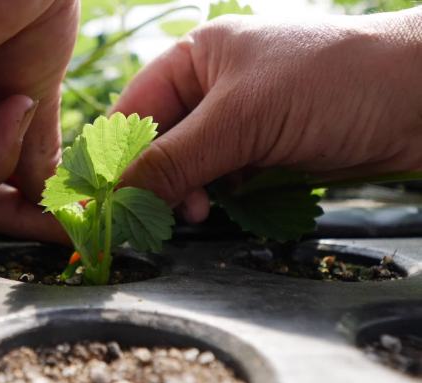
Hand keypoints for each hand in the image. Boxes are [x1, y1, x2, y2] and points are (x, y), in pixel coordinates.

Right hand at [114, 8, 421, 222]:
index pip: (135, 110)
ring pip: (188, 166)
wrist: (419, 101)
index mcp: (194, 57)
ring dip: (186, 193)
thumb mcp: (242, 118)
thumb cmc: (329, 83)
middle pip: (159, 142)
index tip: (102, 200)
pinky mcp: (261, 150)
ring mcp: (238, 121)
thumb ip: (176, 159)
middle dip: (155, 180)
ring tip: (198, 213)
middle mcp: (210, 87)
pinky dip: (214, 198)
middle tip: (156, 215)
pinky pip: (219, 179)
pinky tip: (219, 209)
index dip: (115, 156)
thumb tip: (118, 196)